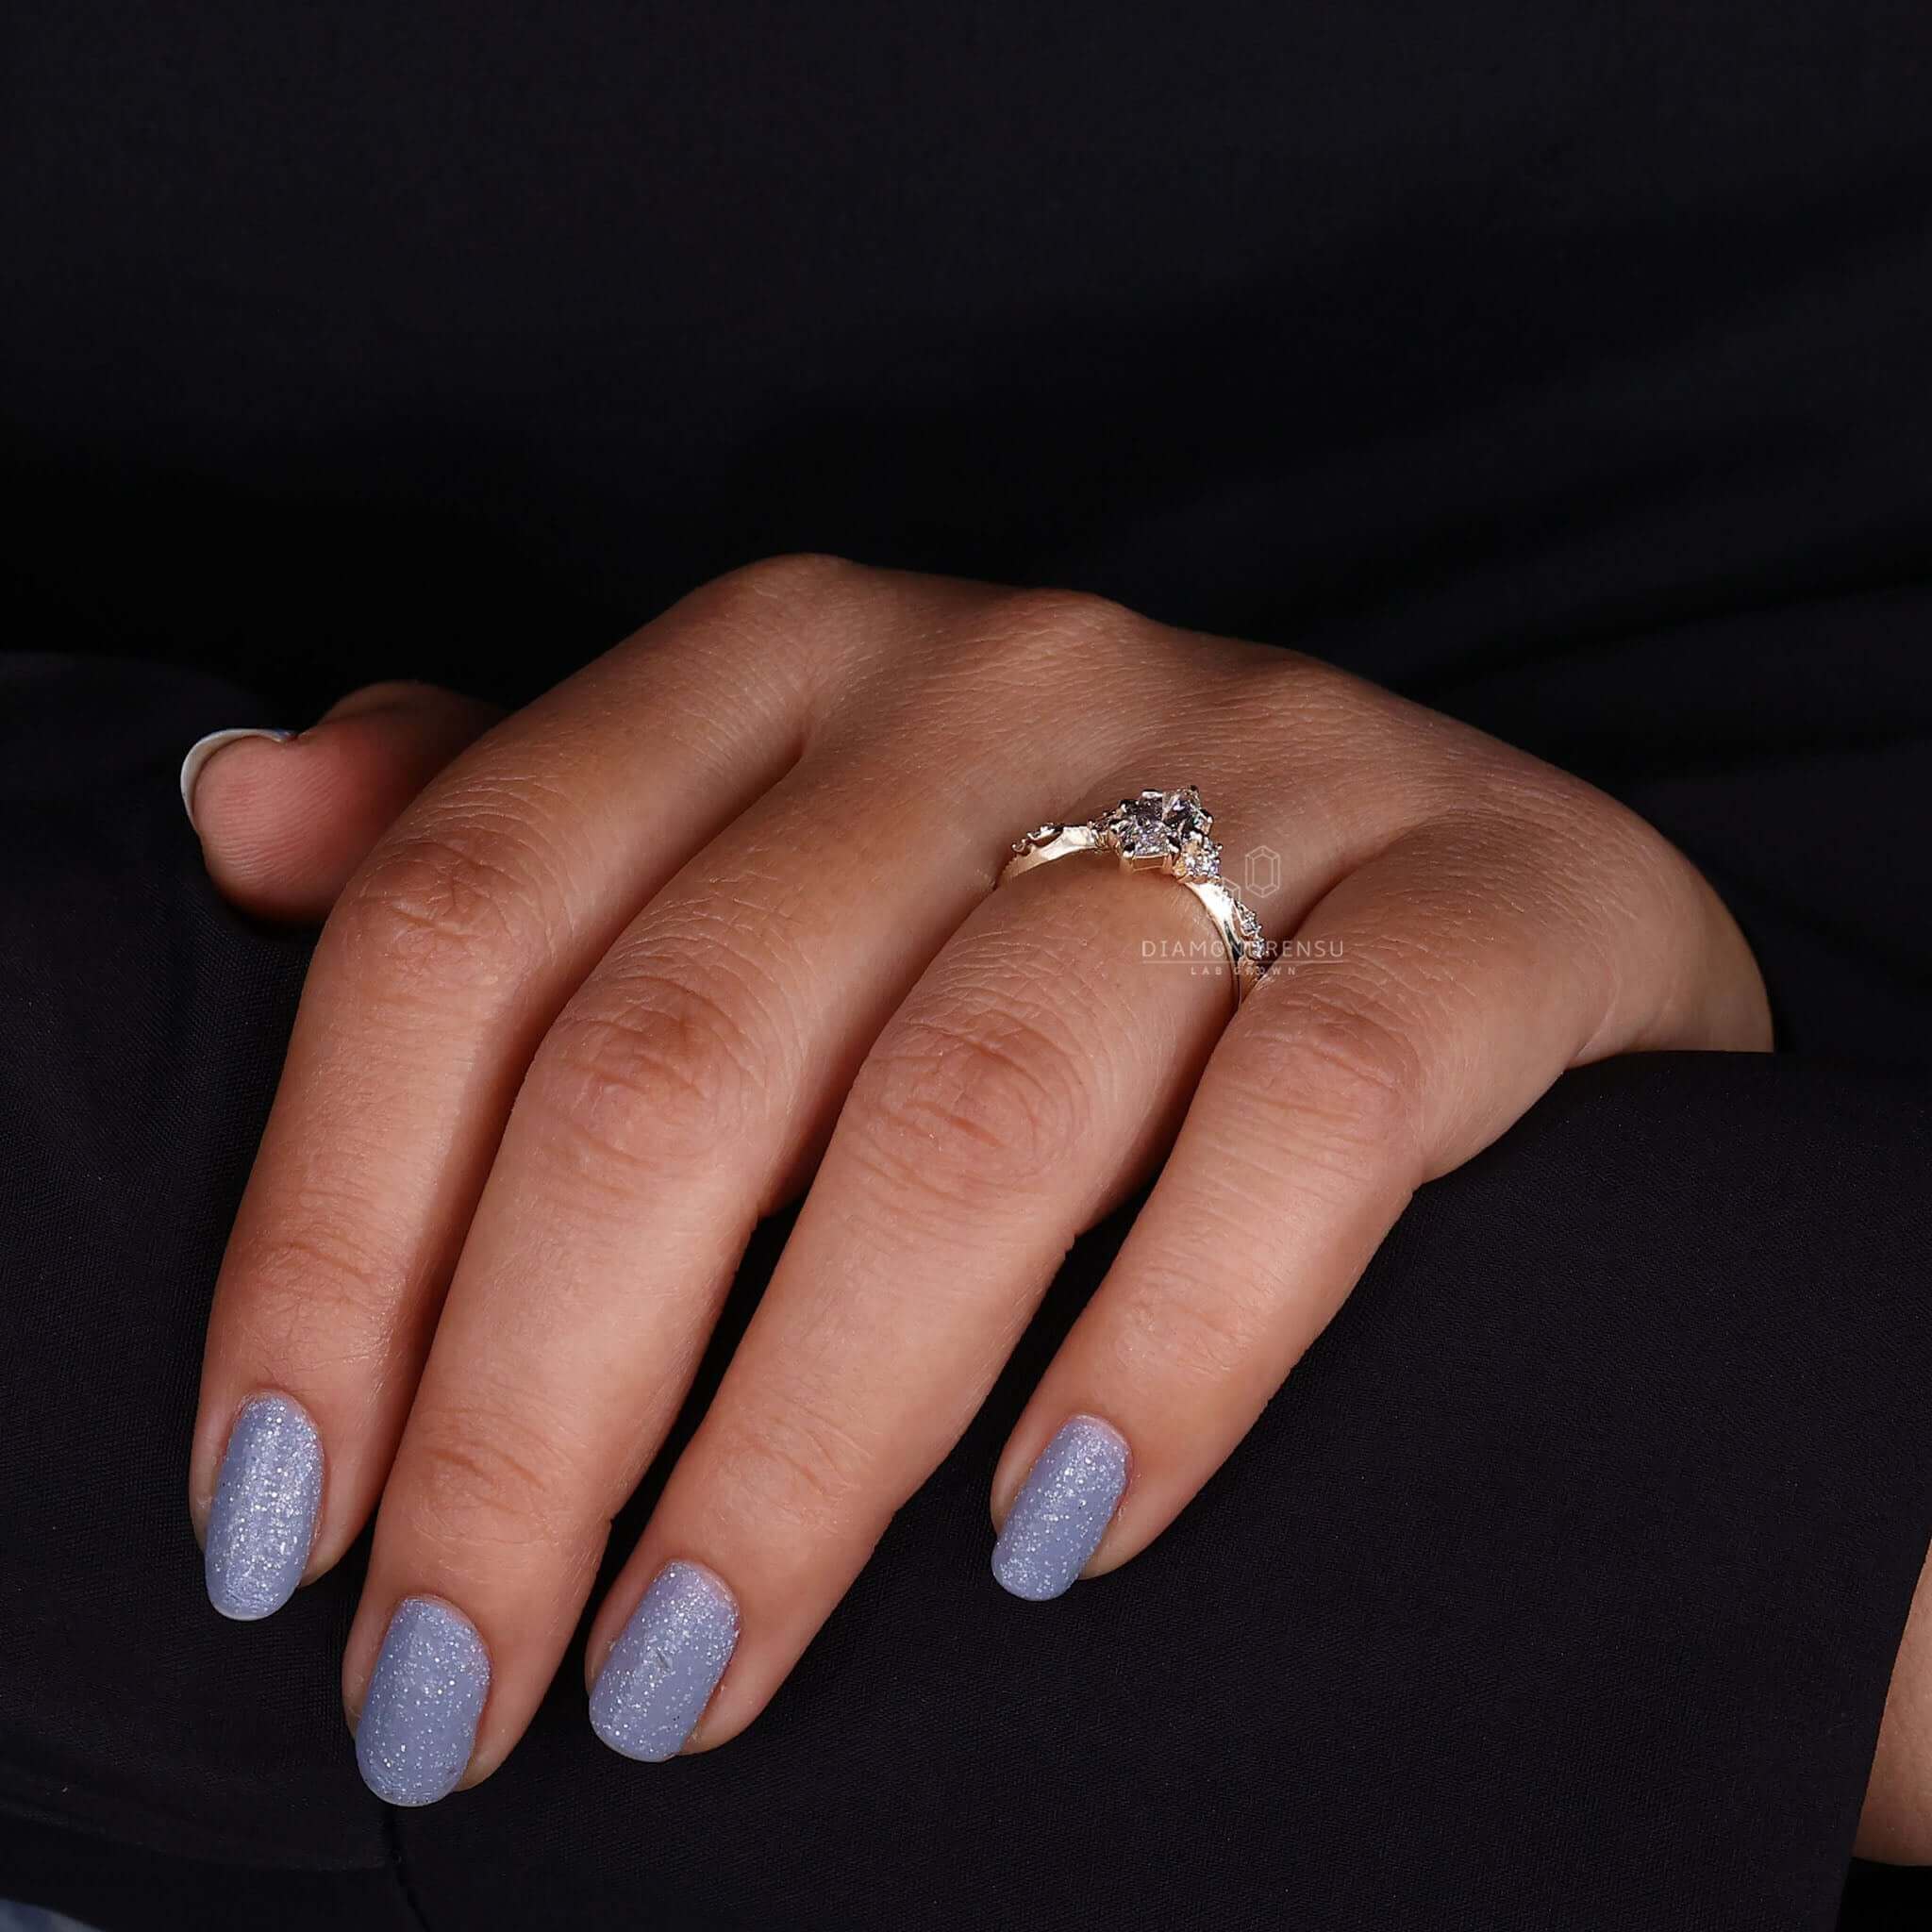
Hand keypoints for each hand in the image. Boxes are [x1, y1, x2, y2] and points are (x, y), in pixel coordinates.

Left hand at [185, 556, 1769, 1804]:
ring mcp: (1255, 766)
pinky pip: (1309, 1119)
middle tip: (463, 1689)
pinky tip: (1057, 1534)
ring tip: (694, 1668)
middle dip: (531, 1410)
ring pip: (970, 1110)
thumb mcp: (775, 831)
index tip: (283, 1528)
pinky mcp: (1474, 896)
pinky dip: (1172, 1338)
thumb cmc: (1071, 897)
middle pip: (682, 1048)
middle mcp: (996, 676)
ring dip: (802, 1437)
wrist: (1480, 881)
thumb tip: (246, 817)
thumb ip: (519, 826)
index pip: (464, 920)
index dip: (331, 1234)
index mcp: (779, 656)